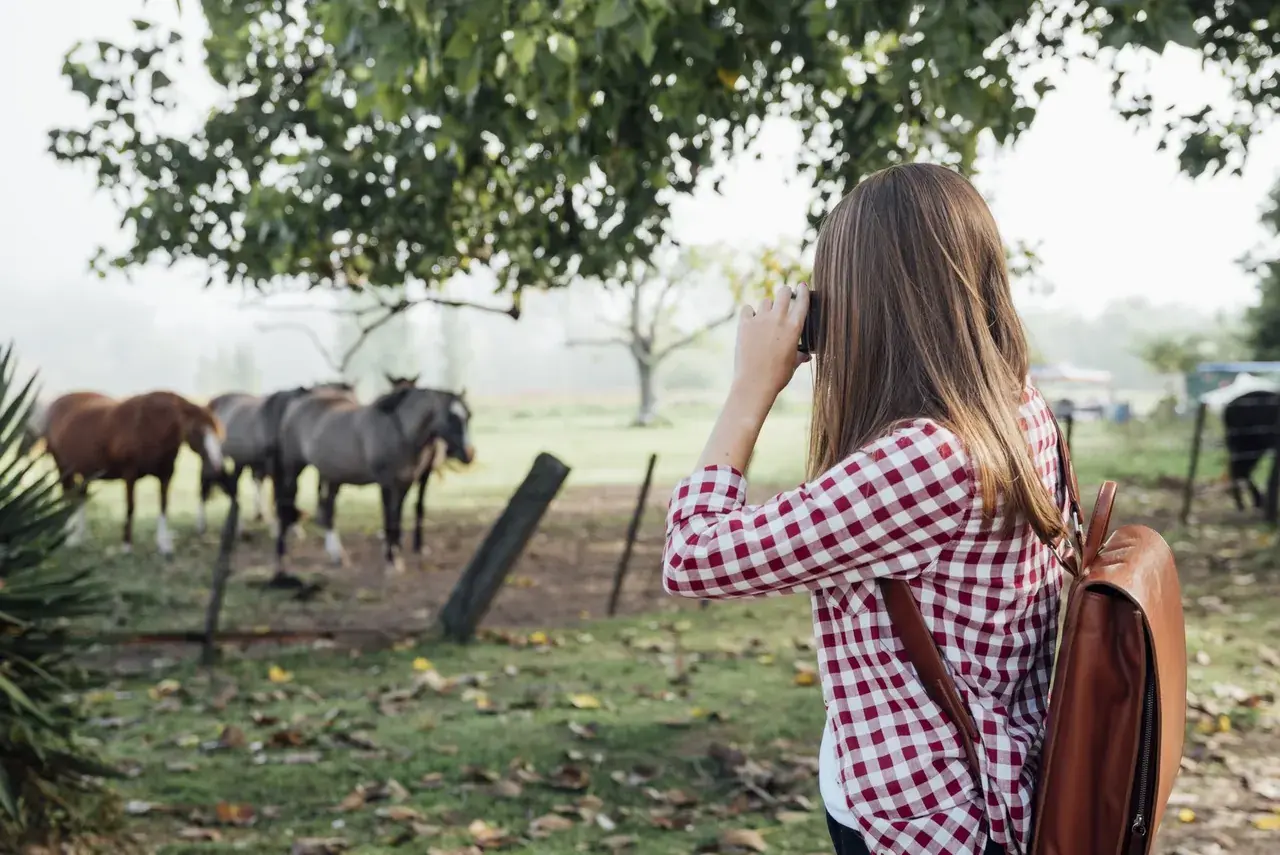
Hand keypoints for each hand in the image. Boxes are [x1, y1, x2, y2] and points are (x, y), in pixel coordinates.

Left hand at [731, 286, 809, 407]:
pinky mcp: (744, 324)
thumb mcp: (793, 364)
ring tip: (766, 319)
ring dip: (767, 307)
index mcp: (794, 328)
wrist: (754, 383)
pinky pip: (747, 309)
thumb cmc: (777, 376)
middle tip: (785, 296)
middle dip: (785, 293)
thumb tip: (806, 355)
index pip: (802, 302)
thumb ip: (800, 355)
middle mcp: (778, 319)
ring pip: (765, 301)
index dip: (803, 291)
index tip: (802, 286)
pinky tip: (751, 321)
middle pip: (783, 292)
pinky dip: (750, 313)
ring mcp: (760, 320)